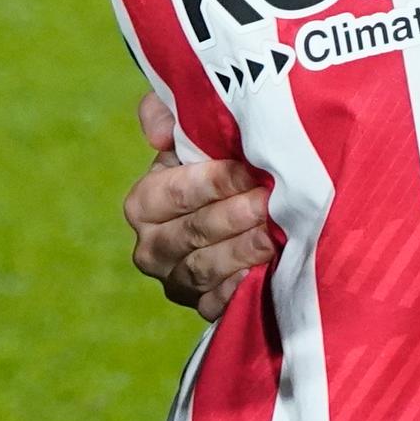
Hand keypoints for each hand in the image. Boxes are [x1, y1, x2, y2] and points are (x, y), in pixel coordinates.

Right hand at [125, 89, 277, 321]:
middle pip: (192, 232)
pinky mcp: (202, 307)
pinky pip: (218, 304)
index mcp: (143, 204)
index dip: (212, 182)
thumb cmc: (213, 162)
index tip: (249, 170)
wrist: (235, 210)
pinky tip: (266, 270)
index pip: (174, 193)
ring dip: (243, 249)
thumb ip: (165, 113)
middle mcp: (151, 248)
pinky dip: (241, 287)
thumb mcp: (188, 129)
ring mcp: (176, 282)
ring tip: (277, 232)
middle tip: (271, 200)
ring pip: (206, 268)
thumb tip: (158, 134)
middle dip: (235, 215)